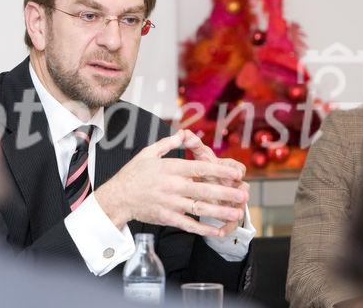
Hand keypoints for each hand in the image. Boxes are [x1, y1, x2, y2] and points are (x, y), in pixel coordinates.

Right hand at [94, 130, 247, 236]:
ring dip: (220, 211)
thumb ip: (168, 143)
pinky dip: (204, 229)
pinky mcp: (167, 217)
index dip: (219, 170)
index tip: (236, 173)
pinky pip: (188, 225)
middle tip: (244, 194)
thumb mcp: (148, 152)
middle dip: (226, 192)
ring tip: (237, 213)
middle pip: (204, 189)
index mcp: (170, 168)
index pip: (199, 168)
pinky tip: (217, 230)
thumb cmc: (133, 174)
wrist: (118, 197)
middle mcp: (172, 186)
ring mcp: (170, 203)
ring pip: (200, 208)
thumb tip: (185, 133)